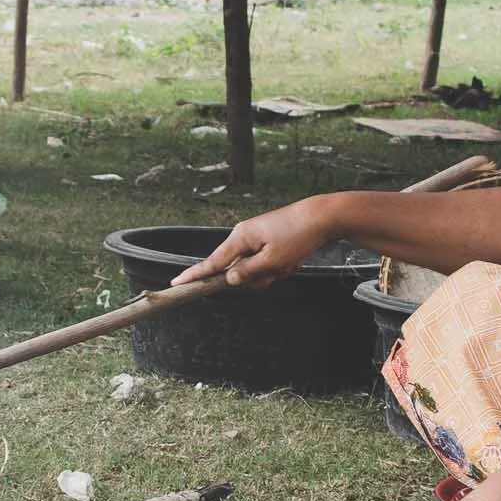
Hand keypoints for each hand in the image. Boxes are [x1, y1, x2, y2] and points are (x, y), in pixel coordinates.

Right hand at [171, 197, 334, 286]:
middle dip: (257, 277)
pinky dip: (278, 267)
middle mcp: (245, 236)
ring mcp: (257, 239)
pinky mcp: (269, 241)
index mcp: (240, 238)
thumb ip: (248, 272)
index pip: (212, 261)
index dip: (195, 274)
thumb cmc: (298, 235)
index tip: (177, 282)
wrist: (322, 217)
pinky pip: (266, 263)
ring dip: (271, 272)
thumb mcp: (272, 260)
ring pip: (255, 269)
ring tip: (287, 262)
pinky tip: (291, 259)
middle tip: (277, 270)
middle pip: (238, 270)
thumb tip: (229, 279)